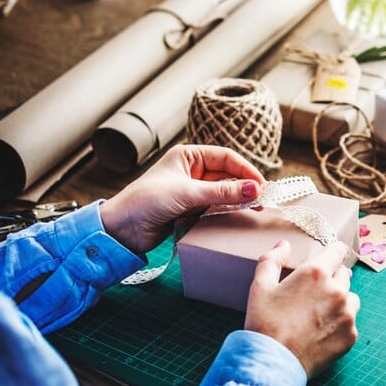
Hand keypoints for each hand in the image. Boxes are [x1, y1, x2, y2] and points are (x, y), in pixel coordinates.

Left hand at [100, 144, 264, 254]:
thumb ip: (223, 192)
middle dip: (244, 186)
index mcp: (188, 156)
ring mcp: (192, 190)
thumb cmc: (147, 201)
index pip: (226, 158)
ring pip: (224, 191)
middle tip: (262, 200)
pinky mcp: (191, 208)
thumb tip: (255, 190)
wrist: (122, 229)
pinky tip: (238, 214)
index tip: (261, 185)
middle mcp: (192, 170)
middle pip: (227, 175)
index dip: (246, 170)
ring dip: (238, 199)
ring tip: (255, 208)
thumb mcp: (188, 193)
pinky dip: (228, 210)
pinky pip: (216, 206)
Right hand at [245, 241, 359, 376]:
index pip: (338, 250)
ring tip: (318, 314)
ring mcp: (347, 314)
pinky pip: (350, 322)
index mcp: (316, 273)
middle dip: (332, 279)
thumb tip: (284, 245)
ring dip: (339, 301)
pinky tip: (321, 332)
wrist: (272, 364)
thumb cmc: (264, 323)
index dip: (332, 253)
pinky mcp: (350, 335)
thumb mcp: (260, 286)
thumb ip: (272, 260)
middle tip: (313, 294)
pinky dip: (340, 324)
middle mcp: (337, 290)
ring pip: (351, 298)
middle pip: (344, 274)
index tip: (329, 258)